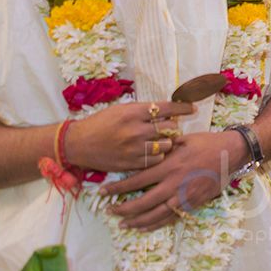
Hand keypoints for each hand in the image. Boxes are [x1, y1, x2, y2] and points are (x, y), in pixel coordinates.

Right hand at [64, 101, 194, 172]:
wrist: (78, 144)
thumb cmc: (100, 123)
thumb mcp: (121, 109)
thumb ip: (143, 110)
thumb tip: (167, 111)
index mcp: (134, 112)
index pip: (167, 108)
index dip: (183, 107)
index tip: (192, 108)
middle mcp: (136, 130)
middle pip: (170, 128)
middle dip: (172, 127)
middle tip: (168, 128)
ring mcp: (134, 148)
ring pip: (166, 146)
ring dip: (167, 143)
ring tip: (161, 141)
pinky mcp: (131, 163)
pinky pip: (156, 160)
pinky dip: (159, 156)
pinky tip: (153, 152)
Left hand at [102, 130, 247, 231]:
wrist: (231, 153)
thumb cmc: (207, 142)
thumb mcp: (183, 138)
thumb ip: (163, 146)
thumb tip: (146, 147)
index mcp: (170, 165)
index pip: (138, 180)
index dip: (119, 188)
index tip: (104, 192)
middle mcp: (175, 183)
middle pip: (143, 202)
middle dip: (123, 208)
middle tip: (110, 211)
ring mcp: (184, 195)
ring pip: (156, 214)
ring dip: (137, 221)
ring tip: (123, 224)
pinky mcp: (193, 203)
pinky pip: (171, 217)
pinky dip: (156, 224)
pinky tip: (145, 227)